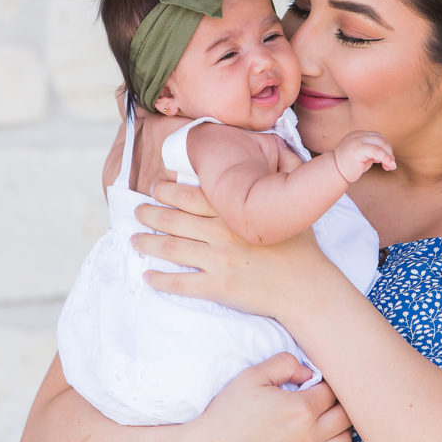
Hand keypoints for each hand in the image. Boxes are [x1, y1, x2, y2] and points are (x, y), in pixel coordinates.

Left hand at [134, 181, 333, 317]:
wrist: (308, 288)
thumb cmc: (300, 248)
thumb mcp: (288, 208)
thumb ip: (273, 184)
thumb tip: (274, 154)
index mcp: (235, 212)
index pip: (191, 196)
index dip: (168, 191)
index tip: (155, 188)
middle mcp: (222, 233)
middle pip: (174, 220)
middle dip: (149, 214)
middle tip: (137, 211)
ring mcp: (219, 261)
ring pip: (171, 249)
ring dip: (147, 244)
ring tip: (134, 240)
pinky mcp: (218, 287)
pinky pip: (181, 283)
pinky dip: (161, 280)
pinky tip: (148, 277)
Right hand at [192, 353, 351, 441]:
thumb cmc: (230, 413)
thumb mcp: (252, 377)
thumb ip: (283, 364)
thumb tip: (306, 370)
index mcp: (301, 409)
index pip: (333, 389)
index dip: (327, 380)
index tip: (315, 378)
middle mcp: (310, 434)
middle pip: (345, 415)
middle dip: (338, 400)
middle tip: (323, 393)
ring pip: (344, 440)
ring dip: (340, 426)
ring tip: (325, 416)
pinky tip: (319, 436)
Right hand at [332, 130, 394, 183]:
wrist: (333, 172)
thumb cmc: (348, 167)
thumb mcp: (362, 156)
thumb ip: (373, 152)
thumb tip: (389, 155)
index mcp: (357, 135)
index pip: (377, 137)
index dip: (386, 148)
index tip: (388, 161)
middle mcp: (357, 135)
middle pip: (380, 139)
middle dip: (389, 152)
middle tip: (391, 165)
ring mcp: (357, 140)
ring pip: (380, 143)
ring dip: (388, 155)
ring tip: (389, 166)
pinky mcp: (357, 148)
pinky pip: (377, 151)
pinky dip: (385, 158)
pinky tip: (388, 165)